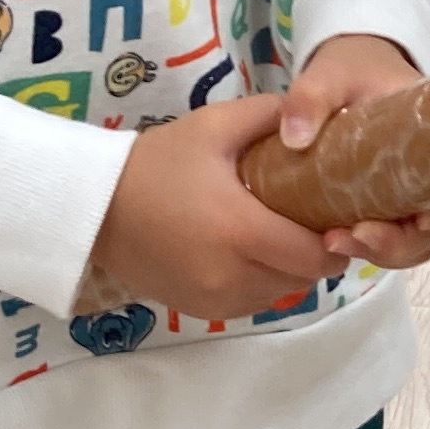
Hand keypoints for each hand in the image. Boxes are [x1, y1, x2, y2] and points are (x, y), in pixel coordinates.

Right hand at [89, 92, 346, 322]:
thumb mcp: (213, 126)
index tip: (336, 217)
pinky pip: (251, 303)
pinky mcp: (200, 312)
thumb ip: (269, 116)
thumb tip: (315, 116)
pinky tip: (249, 254)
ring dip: (288, 270)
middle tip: (309, 221)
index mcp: (240, 231)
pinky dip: (260, 283)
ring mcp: (215, 299)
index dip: (336, 241)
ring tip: (278, 235)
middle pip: (303, 277)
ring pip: (279, 293)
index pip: (316, 255)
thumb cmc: (156, 163)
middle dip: (315, 253)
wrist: (94, 207)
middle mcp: (231, 275)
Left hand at [276, 28, 429, 272]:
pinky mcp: (392, 206)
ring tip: (335, 242)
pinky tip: (333, 240)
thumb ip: (311, 98)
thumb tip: (294, 137)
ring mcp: (415, 194)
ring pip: (417, 241)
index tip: (421, 218)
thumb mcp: (330, 74)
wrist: (348, 73)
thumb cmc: (352, 70)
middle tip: (357, 236)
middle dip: (401, 243)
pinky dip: (369, 248)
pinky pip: (395, 239)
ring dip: (384, 252)